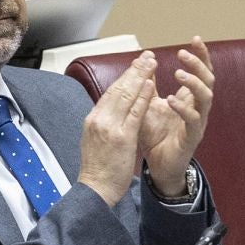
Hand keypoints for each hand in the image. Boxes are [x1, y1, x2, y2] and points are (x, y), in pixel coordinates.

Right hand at [77, 54, 153, 206]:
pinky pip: (134, 112)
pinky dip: (142, 96)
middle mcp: (98, 120)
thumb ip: (106, 123)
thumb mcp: (97, 141)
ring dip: (140, 76)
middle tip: (147, 56)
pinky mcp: (121, 136)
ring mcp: (109, 127)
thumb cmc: (98, 169)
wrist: (94, 189)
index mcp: (93, 120)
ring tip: (151, 62)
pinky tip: (151, 84)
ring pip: (126, 96)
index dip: (125, 77)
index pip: (110, 93)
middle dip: (134, 71)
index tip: (137, 65)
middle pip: (118, 89)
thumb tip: (115, 110)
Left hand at [140, 36, 213, 190]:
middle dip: (198, 64)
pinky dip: (183, 108)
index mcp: (189, 98)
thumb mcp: (147, 105)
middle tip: (183, 53)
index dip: (200, 55)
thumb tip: (144, 62)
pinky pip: (193, 120)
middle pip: (208, 80)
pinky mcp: (192, 136)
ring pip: (206, 98)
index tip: (194, 38)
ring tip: (178, 73)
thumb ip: (148, 86)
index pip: (200, 72)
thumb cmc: (154, 134)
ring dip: (193, 83)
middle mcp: (198, 107)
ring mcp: (197, 121)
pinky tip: (171, 100)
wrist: (156, 164)